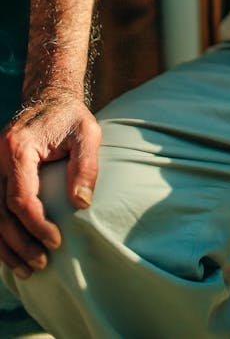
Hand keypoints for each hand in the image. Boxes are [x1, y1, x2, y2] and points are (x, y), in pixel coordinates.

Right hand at [0, 91, 100, 278]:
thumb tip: (82, 204)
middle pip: (1, 213)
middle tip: (42, 262)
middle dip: (21, 243)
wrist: (49, 96)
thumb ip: (86, 166)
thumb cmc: (71, 116)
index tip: (57, 241)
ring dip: (6, 246)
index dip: (37, 225)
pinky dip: (0, 232)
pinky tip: (12, 252)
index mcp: (18, 148)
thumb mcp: (87, 133)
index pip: (21, 199)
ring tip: (28, 268)